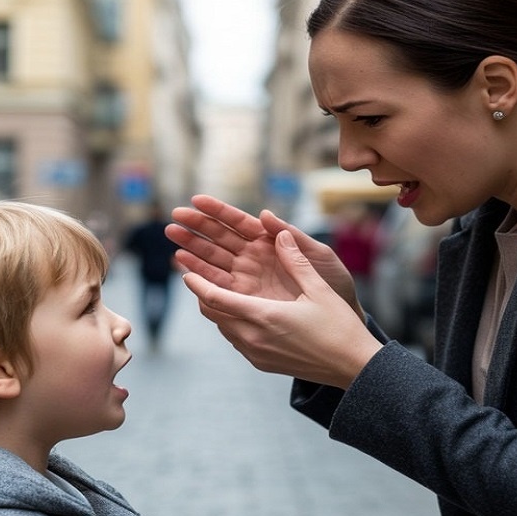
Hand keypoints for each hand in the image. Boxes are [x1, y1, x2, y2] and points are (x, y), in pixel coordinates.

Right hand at [167, 195, 362, 317]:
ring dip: (193, 252)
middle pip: (220, 240)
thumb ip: (293, 237)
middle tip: (174, 219)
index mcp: (271, 242)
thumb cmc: (335, 282)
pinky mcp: (246, 301)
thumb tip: (265, 215)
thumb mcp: (319, 256)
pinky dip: (201, 278)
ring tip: (173, 242)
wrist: (342, 315)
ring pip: (214, 262)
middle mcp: (255, 258)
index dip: (218, 211)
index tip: (196, 200)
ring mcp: (248, 279)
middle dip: (196, 229)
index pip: (239, 222)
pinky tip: (185, 269)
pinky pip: (219, 288)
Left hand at [181, 229, 382, 388]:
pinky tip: (240, 312)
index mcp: (264, 316)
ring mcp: (256, 354)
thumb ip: (295, 260)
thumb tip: (279, 233)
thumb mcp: (317, 289)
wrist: (352, 367)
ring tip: (215, 291)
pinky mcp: (262, 364)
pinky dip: (230, 323)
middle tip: (195, 275)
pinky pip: (236, 340)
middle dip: (202, 294)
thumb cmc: (338, 327)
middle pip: (213, 313)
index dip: (197, 283)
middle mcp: (254, 338)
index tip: (184, 271)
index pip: (216, 298)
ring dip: (216, 309)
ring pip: (223, 328)